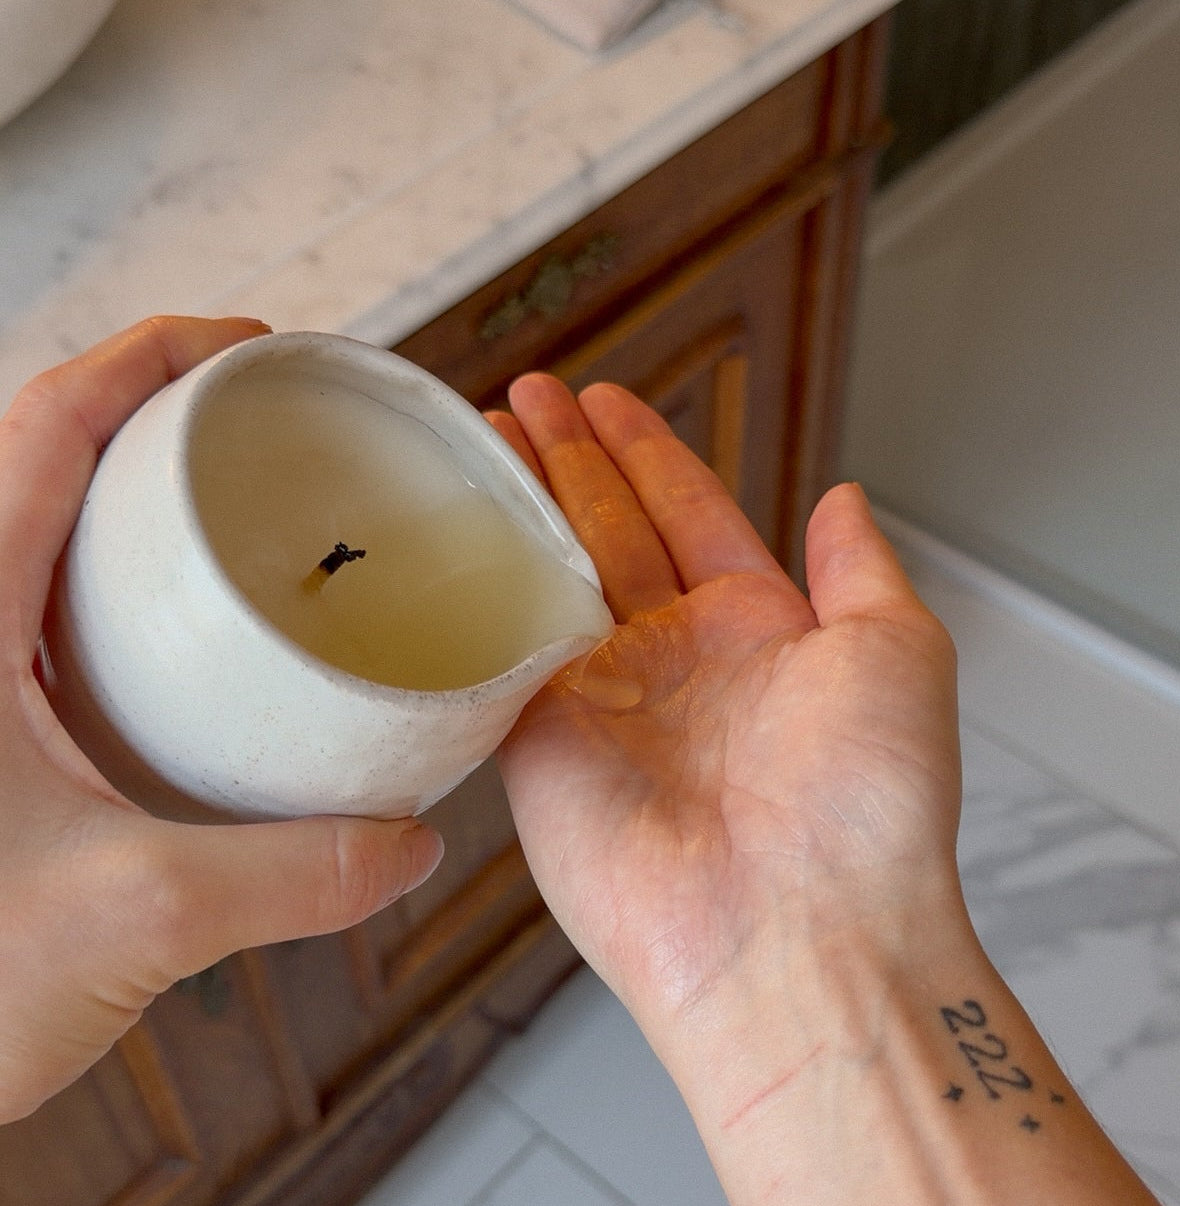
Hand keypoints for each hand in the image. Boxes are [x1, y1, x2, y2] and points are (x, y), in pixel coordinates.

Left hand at [0, 317, 443, 1122]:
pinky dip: (137, 594)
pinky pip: (65, 620)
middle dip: (159, 413)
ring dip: (142, 499)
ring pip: (52, 536)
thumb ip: (290, 875)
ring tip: (244, 504)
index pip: (44, 427)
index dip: (150, 362)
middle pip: (48, 460)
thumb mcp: (130, 917)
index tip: (251, 350)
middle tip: (267, 420)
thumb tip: (409, 843)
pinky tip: (205, 638)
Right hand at [488, 377, 1157, 1205]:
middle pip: (606, 532)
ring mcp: (601, 699)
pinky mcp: (538, 744)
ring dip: (513, 506)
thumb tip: (845, 500)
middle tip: (524, 397)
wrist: (797, 933)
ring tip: (479, 437)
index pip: (688, 513)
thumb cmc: (869, 808)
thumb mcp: (898, 652)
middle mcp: (675, 660)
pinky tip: (444, 530)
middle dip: (567, 460)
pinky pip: (495, 652)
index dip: (647, 452)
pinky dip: (472, 590)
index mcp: (758, 631)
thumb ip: (861, 568)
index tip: (606, 399)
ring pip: (546, 577)